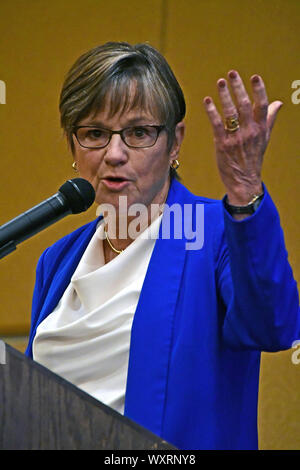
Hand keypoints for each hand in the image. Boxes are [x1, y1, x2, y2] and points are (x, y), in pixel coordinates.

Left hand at [203, 70, 282, 204]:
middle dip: (238, 88)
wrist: (244, 181)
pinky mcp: (222, 145)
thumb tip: (278, 103)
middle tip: (232, 73)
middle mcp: (249, 132)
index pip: (262, 105)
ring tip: (220, 82)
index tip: (255, 77)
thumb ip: (269, 118)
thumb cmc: (253, 158)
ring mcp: (236, 138)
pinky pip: (217, 125)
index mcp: (260, 129)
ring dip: (225, 96)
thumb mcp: (264, 138)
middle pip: (245, 105)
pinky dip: (212, 112)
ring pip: (231, 113)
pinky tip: (207, 101)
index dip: (259, 90)